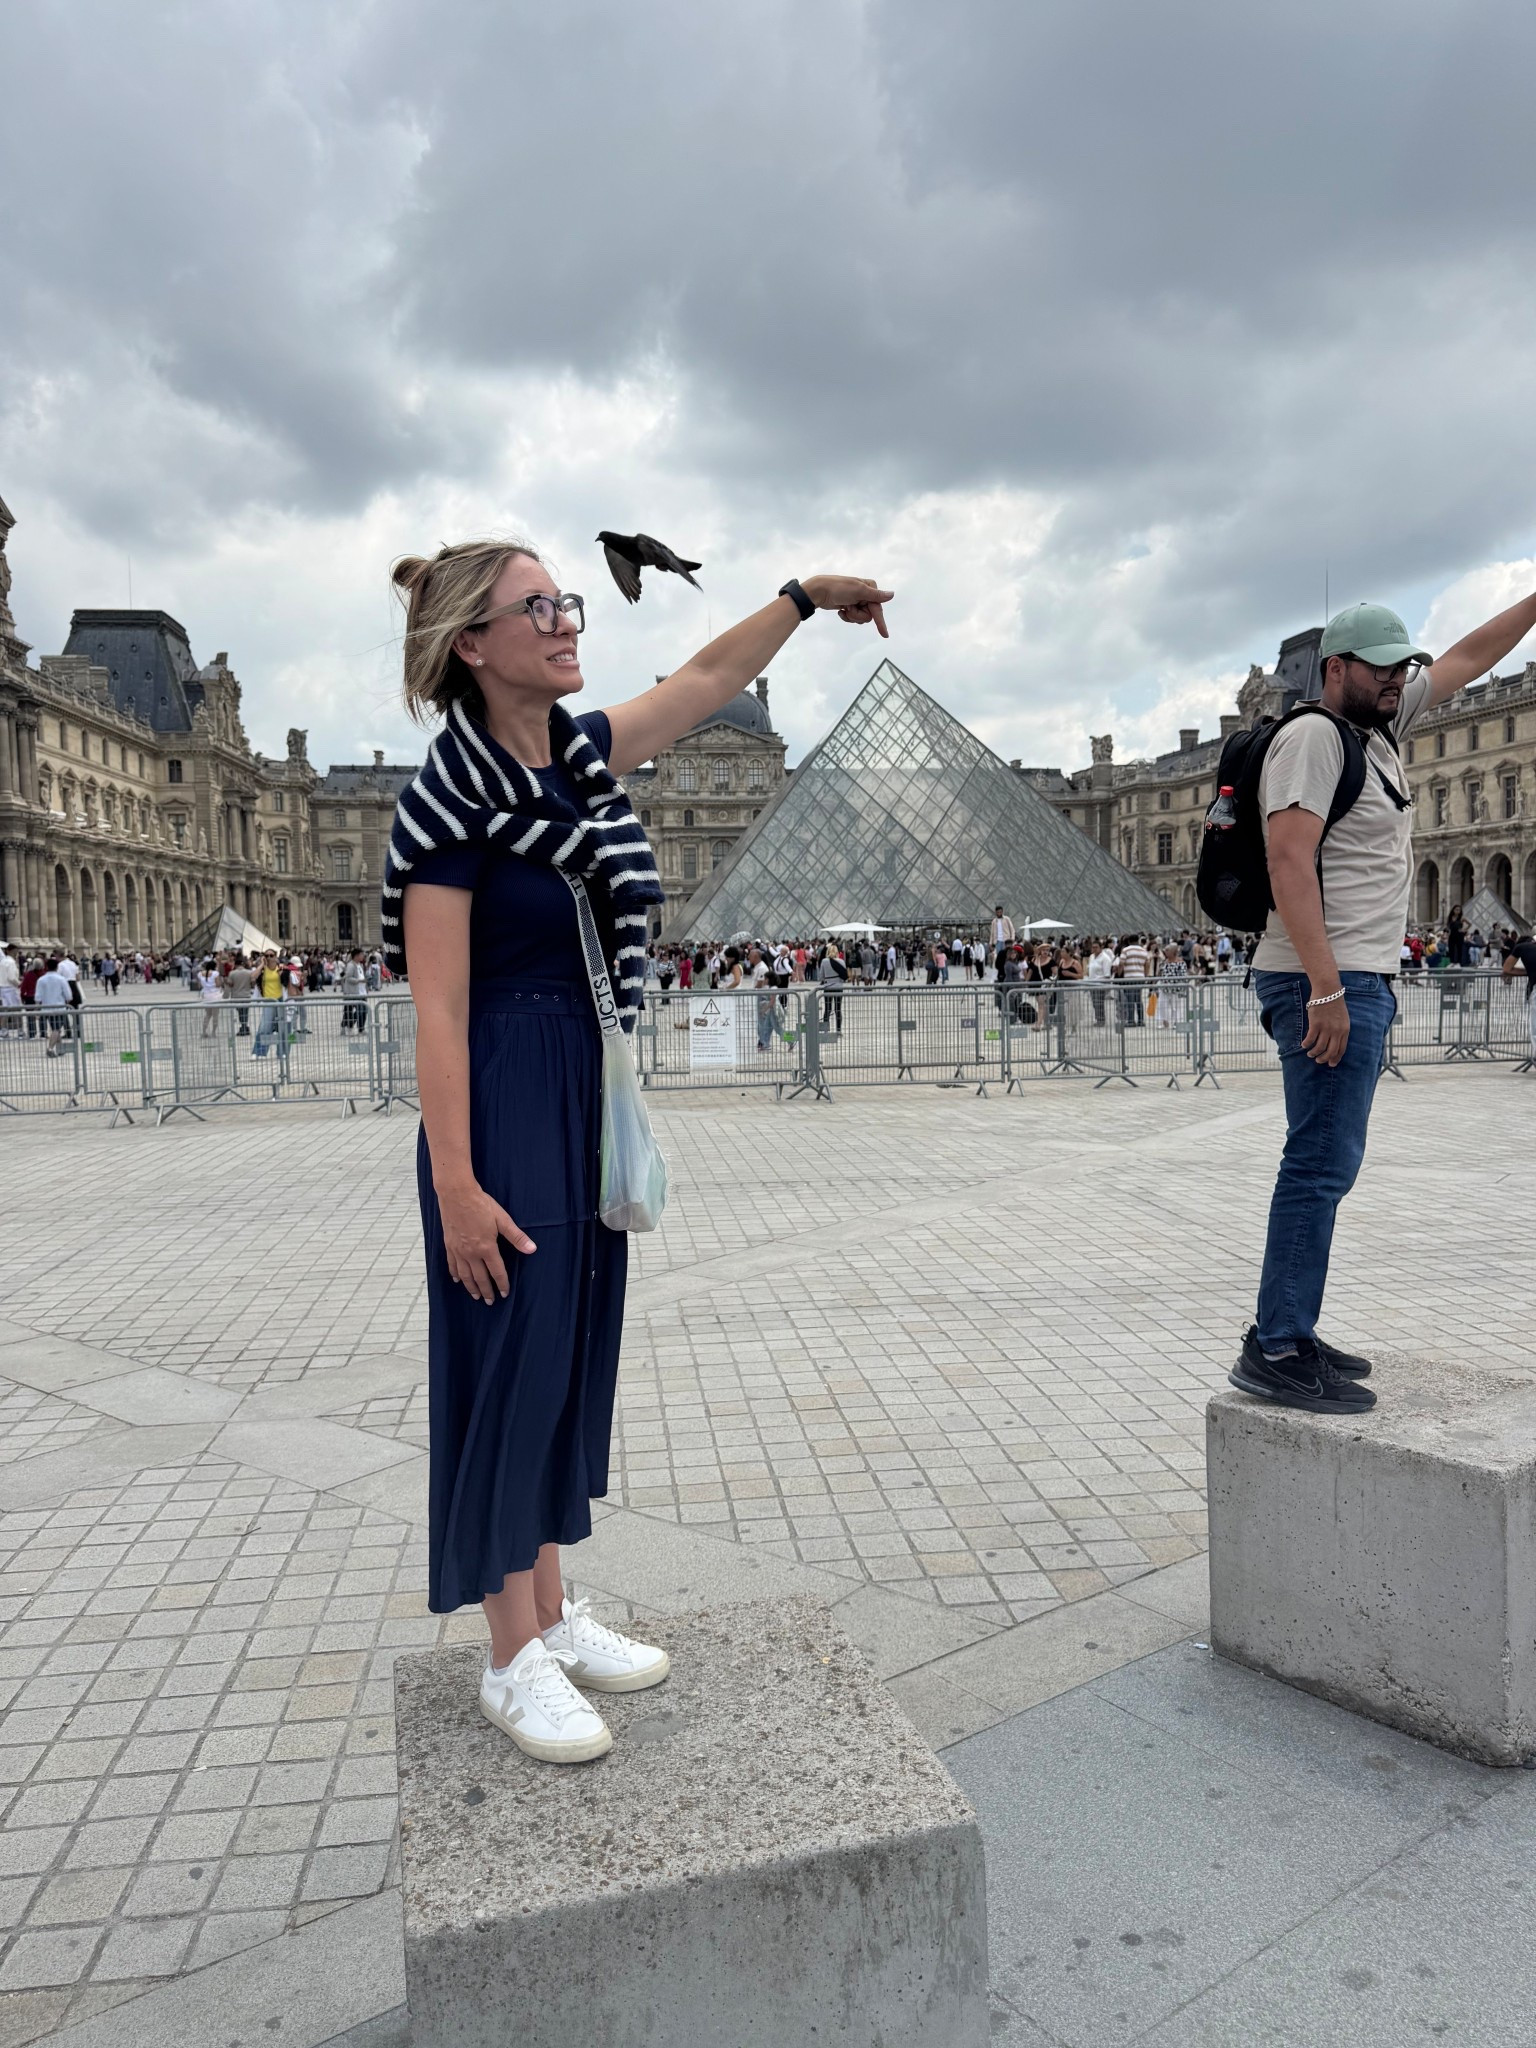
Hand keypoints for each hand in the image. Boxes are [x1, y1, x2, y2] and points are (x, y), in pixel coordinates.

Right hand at [436, 1180, 535, 1302]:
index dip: (502, 1284)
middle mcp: (471, 1253)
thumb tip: (532, 1249)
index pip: (496, 1272)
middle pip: (480, 1278)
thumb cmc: (481, 1205)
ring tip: (475, 1296)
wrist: (457, 1194)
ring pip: (464, 1275)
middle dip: (486, 1291)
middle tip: (490, 1301)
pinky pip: (451, 1264)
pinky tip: (457, 1280)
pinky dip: (455, 1274)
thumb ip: (516, 1237)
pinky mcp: (449, 1245)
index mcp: (486, 1248)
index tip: (505, 1293)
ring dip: (471, 1287)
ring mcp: (458, 1250)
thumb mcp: (502, 1219)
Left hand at [800, 575, 892, 638]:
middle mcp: (866, 594)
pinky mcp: (850, 606)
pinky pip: (854, 618)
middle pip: (869, 615)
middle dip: (858, 615)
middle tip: (849, 607)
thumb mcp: (858, 591)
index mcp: (870, 588)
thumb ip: (876, 595)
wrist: (819, 591)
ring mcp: (858, 601)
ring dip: (852, 616)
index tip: (885, 635)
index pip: (877, 608)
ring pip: (861, 618)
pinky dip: (847, 616)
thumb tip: (892, 595)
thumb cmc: (838, 589)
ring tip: (844, 608)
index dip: (880, 622)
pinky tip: (841, 610)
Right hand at [1300, 989, 1349, 1066]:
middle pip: (1331, 1051)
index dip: (1335, 1058)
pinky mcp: (1316, 1024)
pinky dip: (1306, 1044)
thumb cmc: (1334, 1003)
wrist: (1328, 991)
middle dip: (1324, 1059)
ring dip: (1314, 1053)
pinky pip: (1310, 1039)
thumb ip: (1340, 1030)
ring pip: (1320, 1047)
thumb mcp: (1343, 1018)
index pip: (1341, 1049)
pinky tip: (1304, 1045)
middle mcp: (1337, 1031)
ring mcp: (1326, 1028)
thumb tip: (1333, 1041)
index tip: (1331, 1063)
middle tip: (1319, 1060)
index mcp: (1345, 1030)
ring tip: (1310, 1054)